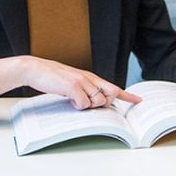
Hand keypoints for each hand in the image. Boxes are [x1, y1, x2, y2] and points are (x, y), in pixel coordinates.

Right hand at [0, 56, 141, 109]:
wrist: (37, 69)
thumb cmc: (54, 78)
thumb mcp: (74, 84)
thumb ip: (86, 91)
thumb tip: (95, 103)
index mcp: (91, 77)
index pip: (113, 87)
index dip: (127, 95)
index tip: (139, 100)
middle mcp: (90, 77)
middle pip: (109, 95)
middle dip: (105, 103)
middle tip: (88, 103)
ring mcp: (82, 81)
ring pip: (97, 101)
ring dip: (88, 106)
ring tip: (74, 99)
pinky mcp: (73, 86)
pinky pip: (83, 103)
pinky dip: (78, 106)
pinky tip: (69, 100)